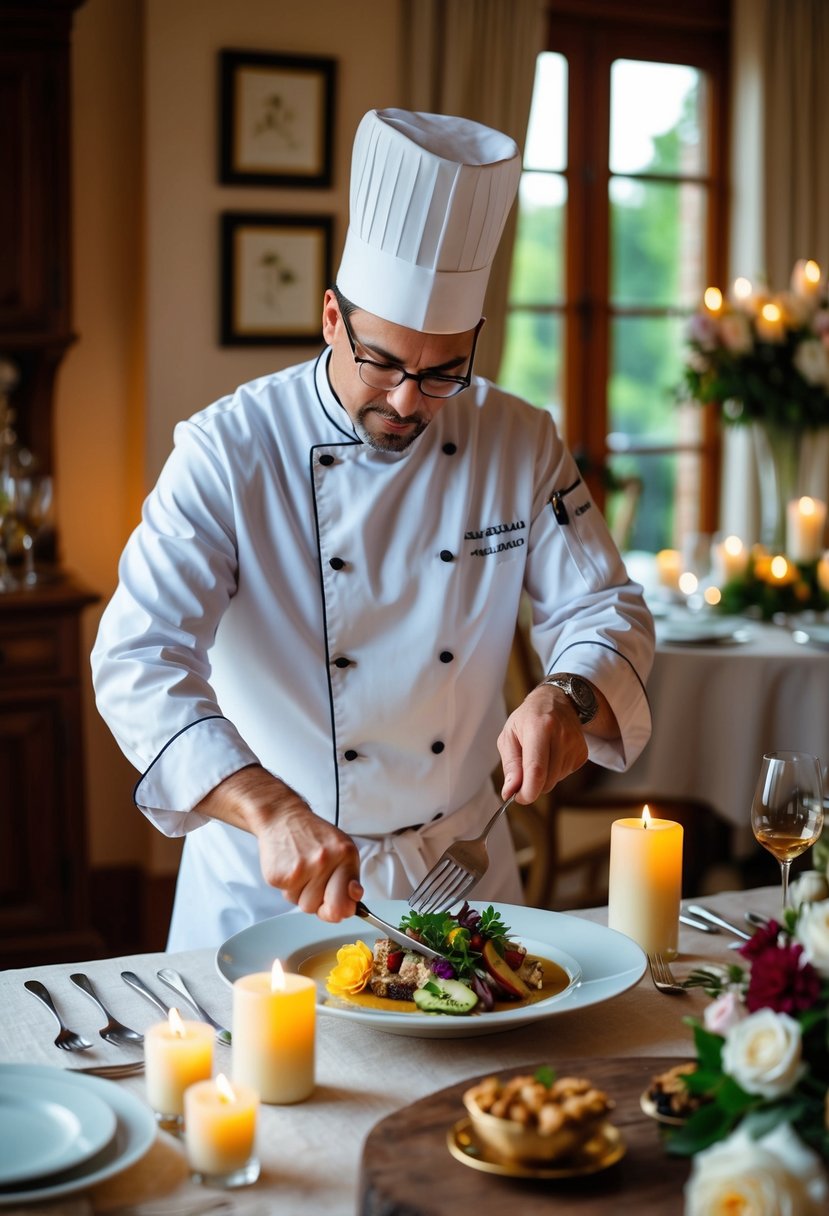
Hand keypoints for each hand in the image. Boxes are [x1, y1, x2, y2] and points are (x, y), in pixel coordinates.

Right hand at [195, 765, 362, 921]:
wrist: (283, 817)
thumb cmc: (313, 836)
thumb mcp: (341, 849)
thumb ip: (350, 877)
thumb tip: (355, 898)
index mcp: (345, 854)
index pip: (347, 905)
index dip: (342, 910)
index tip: (339, 906)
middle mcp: (324, 860)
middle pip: (327, 911)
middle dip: (323, 905)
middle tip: (317, 884)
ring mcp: (301, 868)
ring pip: (305, 906)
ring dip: (303, 893)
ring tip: (301, 870)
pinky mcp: (280, 875)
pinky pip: (287, 898)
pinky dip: (288, 887)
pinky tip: (289, 868)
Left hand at [496, 683, 589, 803]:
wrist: (556, 701)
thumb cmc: (527, 719)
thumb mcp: (509, 736)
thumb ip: (510, 765)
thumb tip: (510, 792)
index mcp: (539, 727)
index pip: (537, 770)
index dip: (528, 791)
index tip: (518, 798)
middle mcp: (561, 735)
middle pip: (547, 781)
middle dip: (532, 785)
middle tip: (522, 774)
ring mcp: (575, 744)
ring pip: (556, 780)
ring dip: (544, 777)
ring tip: (539, 755)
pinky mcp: (583, 753)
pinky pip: (565, 775)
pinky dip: (555, 772)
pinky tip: (551, 754)